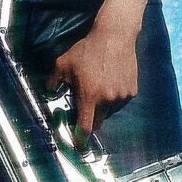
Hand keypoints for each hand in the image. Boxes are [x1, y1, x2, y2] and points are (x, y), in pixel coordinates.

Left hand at [50, 17, 139, 134]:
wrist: (115, 35)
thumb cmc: (88, 49)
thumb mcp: (64, 63)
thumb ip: (54, 81)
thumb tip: (48, 92)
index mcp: (90, 96)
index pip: (85, 127)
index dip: (81, 138)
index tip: (79, 145)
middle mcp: (107, 100)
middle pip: (98, 121)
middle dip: (91, 118)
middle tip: (86, 104)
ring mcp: (122, 96)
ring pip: (110, 111)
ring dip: (103, 106)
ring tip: (99, 86)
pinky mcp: (132, 90)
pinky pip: (121, 101)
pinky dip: (115, 97)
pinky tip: (111, 81)